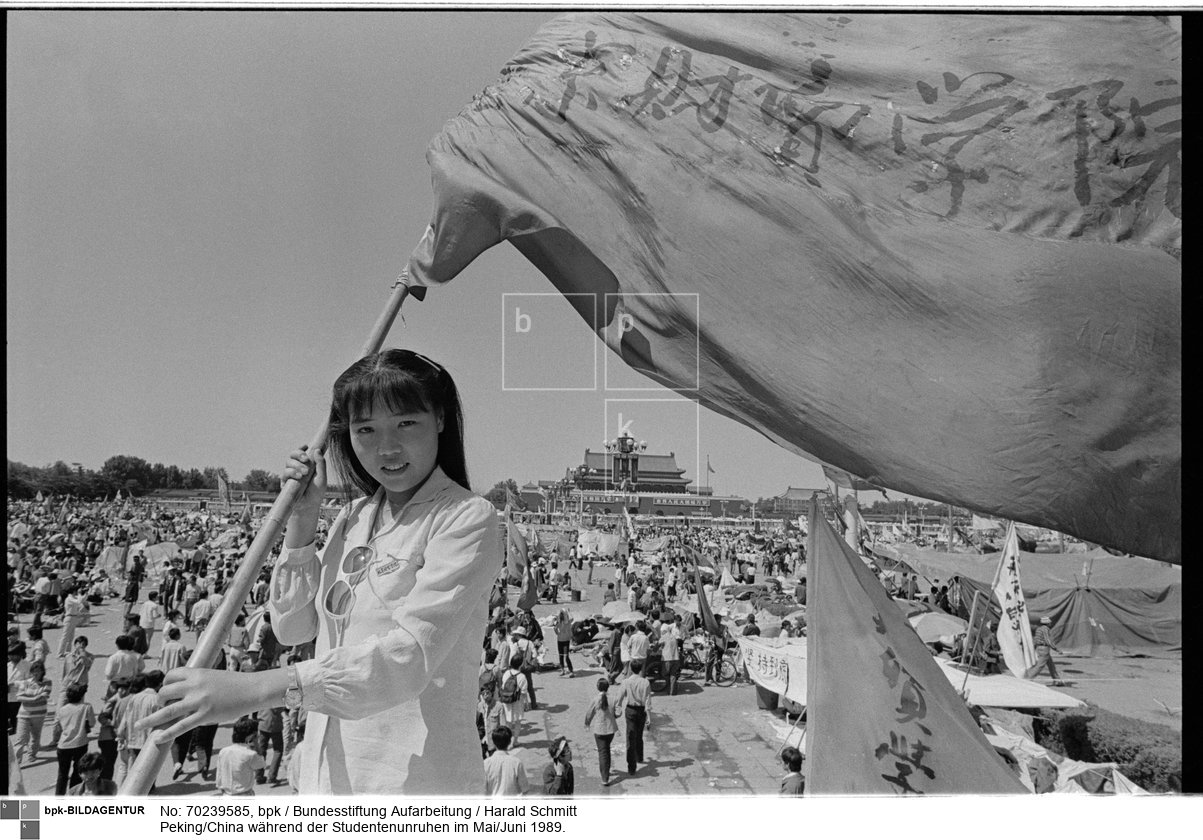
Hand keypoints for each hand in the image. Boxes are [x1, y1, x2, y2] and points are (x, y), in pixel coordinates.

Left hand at [134, 667, 287, 744]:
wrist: (253, 689)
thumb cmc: (235, 683)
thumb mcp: (213, 676)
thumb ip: (197, 683)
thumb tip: (182, 695)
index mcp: (197, 673)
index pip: (171, 675)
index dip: (165, 684)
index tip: (165, 692)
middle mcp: (195, 686)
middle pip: (165, 693)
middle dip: (159, 701)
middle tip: (160, 708)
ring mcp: (199, 701)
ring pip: (168, 711)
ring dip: (152, 719)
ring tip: (140, 726)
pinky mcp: (205, 715)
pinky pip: (181, 726)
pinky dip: (167, 732)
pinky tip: (158, 738)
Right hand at [282, 445, 325, 547]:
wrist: (309, 506)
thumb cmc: (316, 492)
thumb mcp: (322, 477)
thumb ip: (320, 464)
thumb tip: (317, 450)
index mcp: (306, 465)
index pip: (301, 453)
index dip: (302, 448)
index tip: (306, 446)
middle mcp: (297, 468)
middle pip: (292, 455)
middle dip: (298, 454)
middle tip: (306, 459)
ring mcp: (290, 474)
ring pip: (288, 462)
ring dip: (296, 465)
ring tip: (305, 473)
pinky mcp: (284, 482)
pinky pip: (284, 473)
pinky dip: (291, 473)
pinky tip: (299, 477)